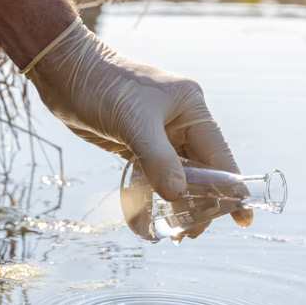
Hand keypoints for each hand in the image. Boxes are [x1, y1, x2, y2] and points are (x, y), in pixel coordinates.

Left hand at [24, 19, 252, 237]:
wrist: (63, 71)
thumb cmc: (101, 86)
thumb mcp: (133, 122)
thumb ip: (158, 159)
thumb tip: (179, 195)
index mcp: (191, 108)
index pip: (219, 154)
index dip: (231, 188)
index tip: (242, 218)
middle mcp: (180, 121)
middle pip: (202, 169)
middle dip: (201, 202)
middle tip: (191, 233)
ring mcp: (160, 133)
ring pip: (179, 175)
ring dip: (180, 202)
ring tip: (176, 233)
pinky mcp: (138, 143)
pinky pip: (157, 174)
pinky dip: (159, 193)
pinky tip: (158, 214)